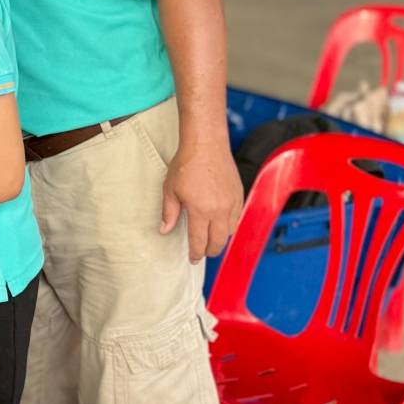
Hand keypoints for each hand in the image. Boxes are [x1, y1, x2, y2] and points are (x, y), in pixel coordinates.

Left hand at [161, 141, 242, 261]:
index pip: (199, 241)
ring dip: (221, 238)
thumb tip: (165, 230)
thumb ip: (169, 213)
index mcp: (200, 211)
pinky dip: (230, 225)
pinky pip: (237, 218)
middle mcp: (219, 210)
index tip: (192, 259)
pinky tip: (221, 223)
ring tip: (211, 238)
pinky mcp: (239, 195)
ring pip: (230, 231)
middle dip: (210, 250)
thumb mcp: (170, 189)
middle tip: (202, 252)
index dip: (195, 253)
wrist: (206, 144)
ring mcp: (232, 203)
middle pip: (218, 241)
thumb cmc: (186, 164)